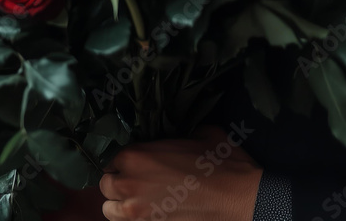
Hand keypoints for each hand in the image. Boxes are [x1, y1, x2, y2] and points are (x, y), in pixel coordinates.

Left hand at [99, 122, 263, 220]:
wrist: (239, 198)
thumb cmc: (220, 162)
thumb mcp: (200, 133)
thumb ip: (176, 135)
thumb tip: (175, 138)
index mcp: (136, 155)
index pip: (112, 157)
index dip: (125, 159)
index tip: (137, 161)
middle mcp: (129, 185)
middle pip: (106, 185)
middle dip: (118, 180)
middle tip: (136, 178)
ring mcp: (137, 212)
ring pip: (110, 210)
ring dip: (119, 203)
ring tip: (138, 198)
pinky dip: (134, 217)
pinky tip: (151, 210)